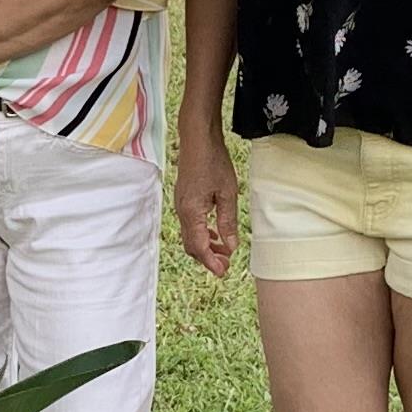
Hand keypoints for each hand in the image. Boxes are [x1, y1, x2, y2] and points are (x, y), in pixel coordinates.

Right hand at [174, 127, 239, 279]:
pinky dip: (203, 234)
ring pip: (191, 236)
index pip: (199, 247)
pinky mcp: (184, 199)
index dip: (211, 262)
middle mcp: (182, 211)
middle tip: (225, 266)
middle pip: (192, 245)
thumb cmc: (213, 161)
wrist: (197, 139)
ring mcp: (181, 205)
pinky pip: (191, 224)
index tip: (223, 272)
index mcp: (192, 212)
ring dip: (206, 247)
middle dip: (208, 258)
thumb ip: (227, 222)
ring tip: (224, 252)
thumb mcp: (228, 193)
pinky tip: (216, 233)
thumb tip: (230, 246)